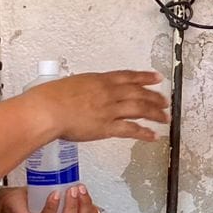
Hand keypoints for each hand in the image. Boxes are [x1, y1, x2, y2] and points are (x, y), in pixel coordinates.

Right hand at [30, 71, 169, 142]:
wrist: (47, 110)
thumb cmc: (51, 97)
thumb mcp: (72, 84)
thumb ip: (85, 87)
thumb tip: (86, 92)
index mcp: (100, 80)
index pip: (128, 77)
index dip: (145, 77)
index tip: (156, 78)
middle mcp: (110, 93)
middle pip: (139, 93)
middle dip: (154, 97)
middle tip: (165, 101)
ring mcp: (110, 110)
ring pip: (140, 109)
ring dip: (155, 114)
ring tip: (166, 118)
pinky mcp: (107, 127)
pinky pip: (131, 130)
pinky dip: (144, 133)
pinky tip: (153, 136)